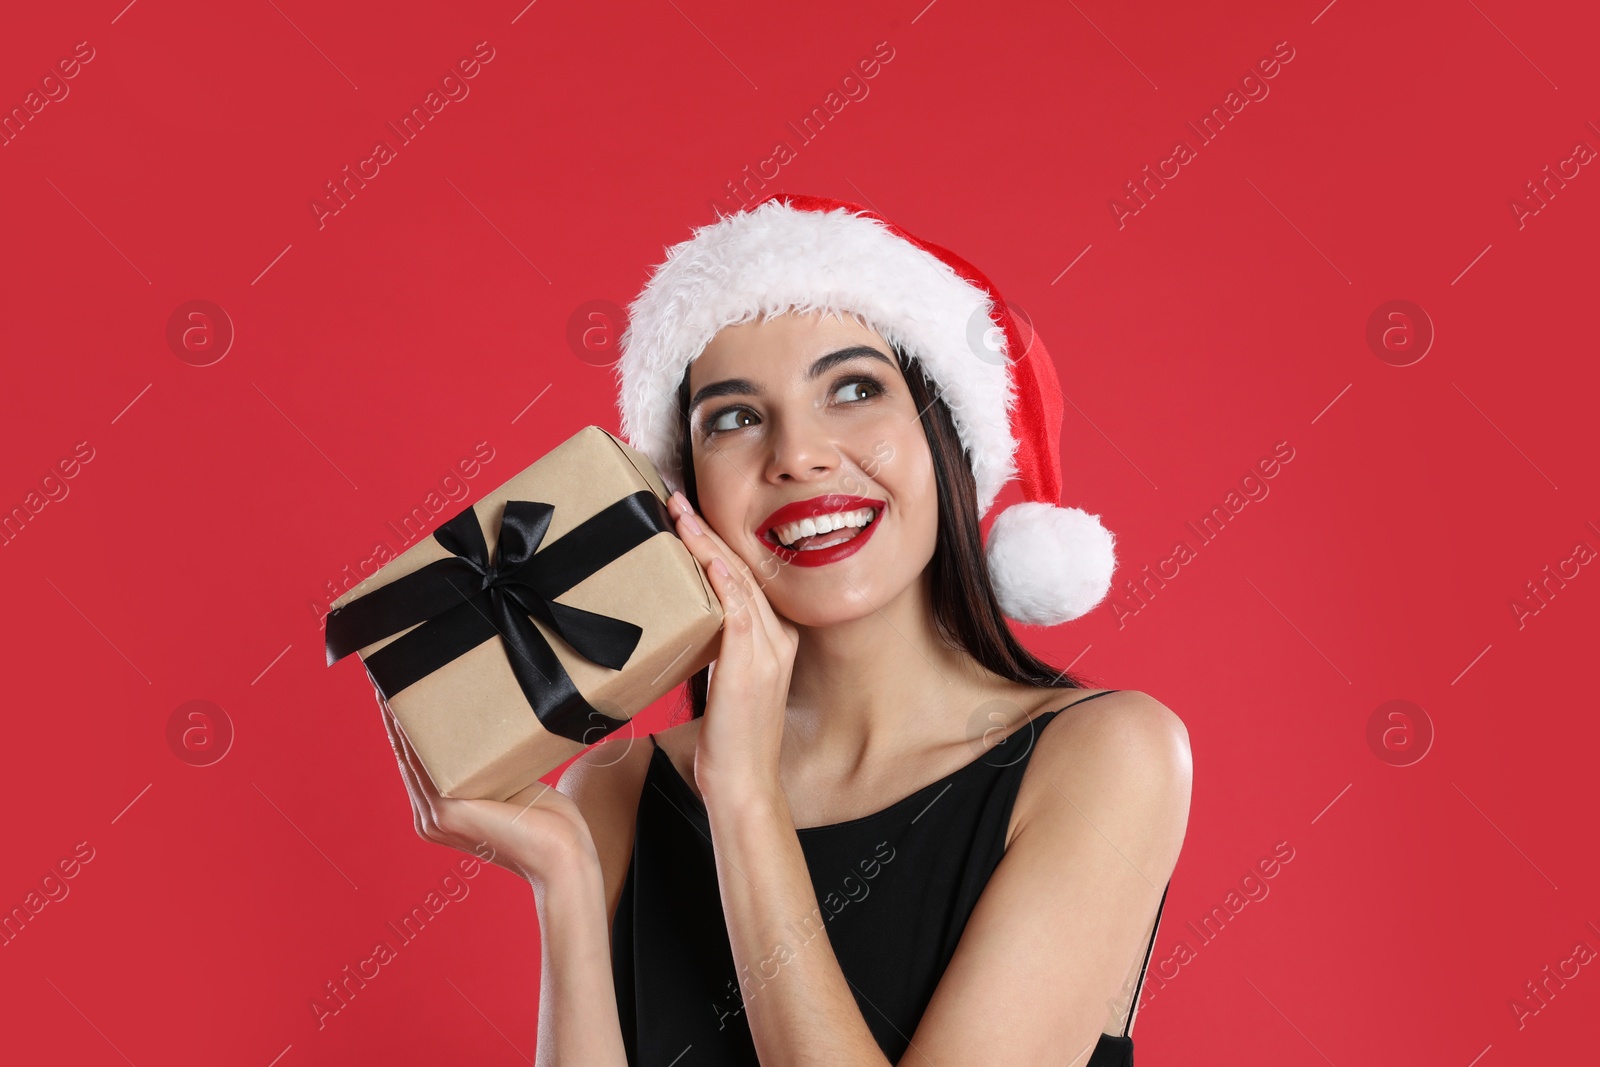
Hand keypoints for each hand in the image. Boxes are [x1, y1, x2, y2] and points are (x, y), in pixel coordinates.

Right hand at [375, 691, 600, 888]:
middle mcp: (430, 818)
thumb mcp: (510, 784)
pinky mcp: (447, 812)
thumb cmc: (547, 822)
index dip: (401, 726)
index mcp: (441, 814)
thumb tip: (491, 726)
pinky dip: (413, 733)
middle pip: (406, 754)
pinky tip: (409, 707)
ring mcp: (436, 817)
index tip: (396, 690)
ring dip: (397, 716)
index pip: (416, 762)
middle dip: (394, 713)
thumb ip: (489, 764)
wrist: (562, 856)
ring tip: (391, 680)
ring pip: (410, 754)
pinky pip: (424, 763)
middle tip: (386, 673)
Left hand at [668, 490, 797, 807]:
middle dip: (707, 531)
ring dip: (706, 543)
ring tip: (677, 513)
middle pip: (741, 569)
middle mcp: (778, 637)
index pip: (744, 577)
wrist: (743, 785)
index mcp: (774, 640)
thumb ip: (711, 653)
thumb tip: (680, 630)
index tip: (686, 516)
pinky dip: (720, 578)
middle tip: (675, 499)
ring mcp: (769, 649)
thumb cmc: (727, 744)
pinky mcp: (752, 664)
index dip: (715, 543)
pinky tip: (702, 554)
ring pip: (737, 580)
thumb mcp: (721, 686)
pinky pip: (738, 608)